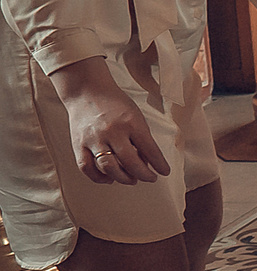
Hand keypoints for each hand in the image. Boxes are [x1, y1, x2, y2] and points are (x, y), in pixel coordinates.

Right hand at [50, 58, 168, 184]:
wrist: (87, 91)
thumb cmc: (115, 103)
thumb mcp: (136, 115)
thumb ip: (141, 137)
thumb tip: (147, 162)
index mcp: (131, 123)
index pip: (150, 149)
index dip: (159, 164)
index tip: (164, 172)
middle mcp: (112, 132)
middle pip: (129, 162)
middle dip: (143, 174)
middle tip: (149, 178)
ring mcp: (93, 139)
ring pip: (108, 167)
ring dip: (122, 178)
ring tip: (131, 179)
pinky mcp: (78, 144)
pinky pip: (86, 167)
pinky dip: (98, 177)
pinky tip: (109, 178)